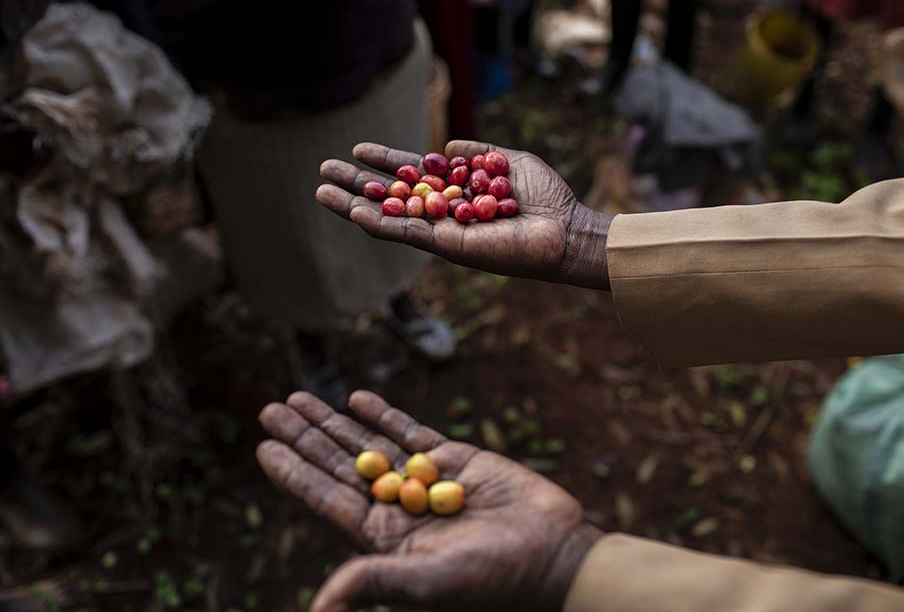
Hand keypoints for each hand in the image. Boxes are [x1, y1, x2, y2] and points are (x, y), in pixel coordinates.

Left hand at [257, 390, 601, 611]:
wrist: (554, 556)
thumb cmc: (493, 582)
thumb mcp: (427, 583)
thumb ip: (372, 582)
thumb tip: (318, 608)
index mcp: (383, 540)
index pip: (326, 499)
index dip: (293, 472)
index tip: (263, 446)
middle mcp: (398, 509)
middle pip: (339, 465)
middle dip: (305, 437)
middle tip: (271, 409)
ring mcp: (425, 481)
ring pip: (369, 444)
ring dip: (335, 421)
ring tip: (300, 398)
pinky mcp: (456, 461)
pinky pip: (410, 433)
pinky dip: (383, 415)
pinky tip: (357, 399)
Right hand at [316, 141, 613, 289]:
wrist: (565, 229)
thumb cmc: (546, 198)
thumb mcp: (508, 161)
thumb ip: (476, 153)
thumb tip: (446, 147)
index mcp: (457, 191)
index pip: (412, 174)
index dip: (385, 161)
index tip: (358, 149)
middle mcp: (444, 212)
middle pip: (391, 196)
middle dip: (356, 184)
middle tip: (323, 171)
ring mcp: (442, 230)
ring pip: (389, 218)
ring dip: (353, 205)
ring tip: (320, 191)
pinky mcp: (448, 246)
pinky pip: (407, 234)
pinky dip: (379, 224)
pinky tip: (354, 211)